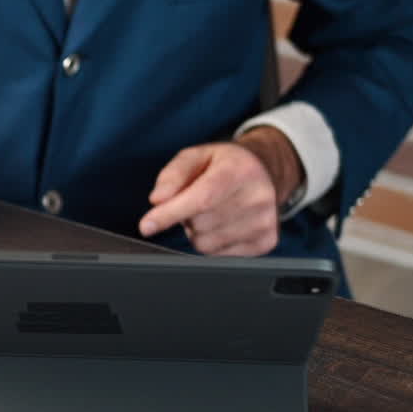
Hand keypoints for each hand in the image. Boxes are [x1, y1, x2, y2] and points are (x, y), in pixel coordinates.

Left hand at [138, 127, 302, 255]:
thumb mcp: (195, 156)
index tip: (146, 226)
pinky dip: (213, 243)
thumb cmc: (223, 165)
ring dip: (198, 232)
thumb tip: (157, 200)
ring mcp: (265, 222)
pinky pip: (219, 255)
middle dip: (186, 217)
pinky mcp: (266, 242)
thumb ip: (173, 175)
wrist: (264, 172)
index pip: (202, 199)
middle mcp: (258, 197)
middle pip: (199, 224)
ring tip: (212, 212)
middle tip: (197, 201)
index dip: (170, 214)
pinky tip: (224, 224)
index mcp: (239, 170)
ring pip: (206, 244)